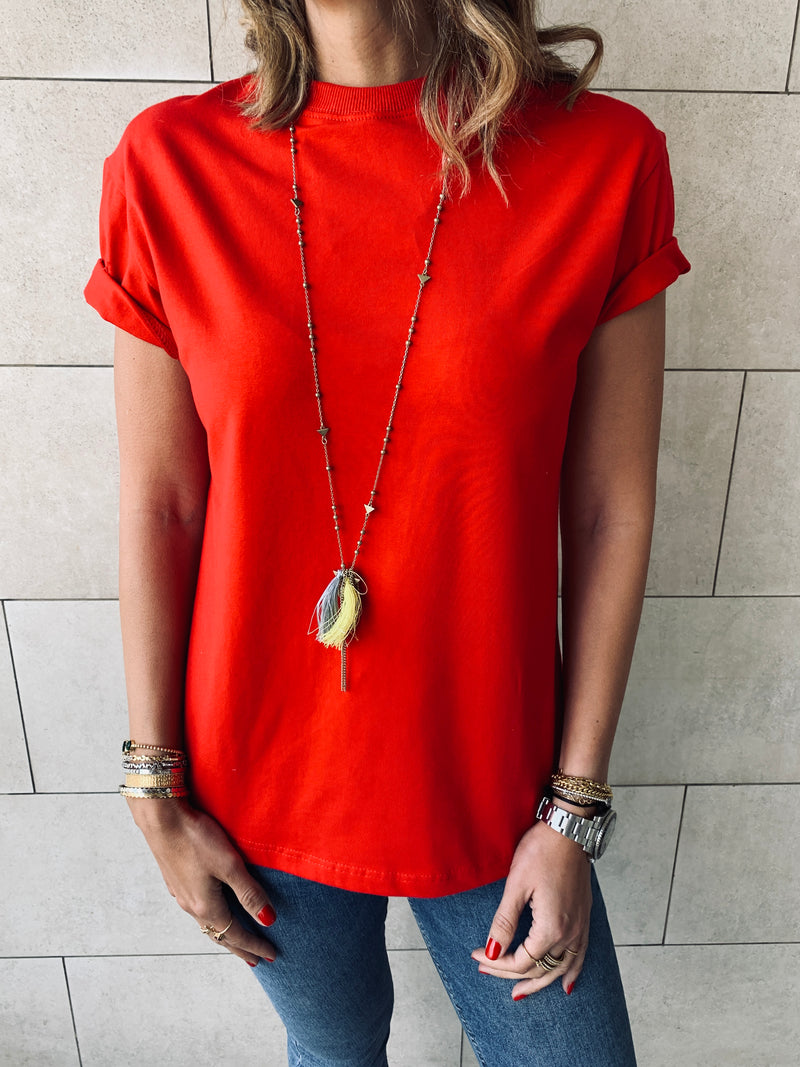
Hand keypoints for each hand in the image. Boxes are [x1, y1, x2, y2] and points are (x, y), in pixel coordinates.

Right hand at [129, 799, 276, 965]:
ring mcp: (180, 893)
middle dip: (240, 947)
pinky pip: (196, 910)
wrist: (160, 819)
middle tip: (255, 959)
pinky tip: (211, 910)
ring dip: (223, 934)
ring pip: (206, 923)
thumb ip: (249, 892)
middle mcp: (191, 905)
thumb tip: (267, 921)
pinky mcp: (175, 880)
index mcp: (206, 905)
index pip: (236, 934)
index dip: (255, 945)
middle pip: (219, 934)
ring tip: (235, 940)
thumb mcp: (230, 865)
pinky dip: (211, 919)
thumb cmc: (196, 839)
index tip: (271, 955)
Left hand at [470, 819, 591, 998]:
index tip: (476, 955)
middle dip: (511, 974)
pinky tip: (566, 984)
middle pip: (539, 968)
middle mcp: (570, 934)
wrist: (569, 830)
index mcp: (551, 928)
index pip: (520, 960)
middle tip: (487, 971)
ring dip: (540, 981)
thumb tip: (491, 952)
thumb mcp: (516, 885)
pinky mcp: (584, 918)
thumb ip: (504, 922)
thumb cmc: (541, 851)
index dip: (496, 963)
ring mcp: (581, 928)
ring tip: (520, 991)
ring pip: (561, 969)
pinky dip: (571, 973)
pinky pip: (580, 957)